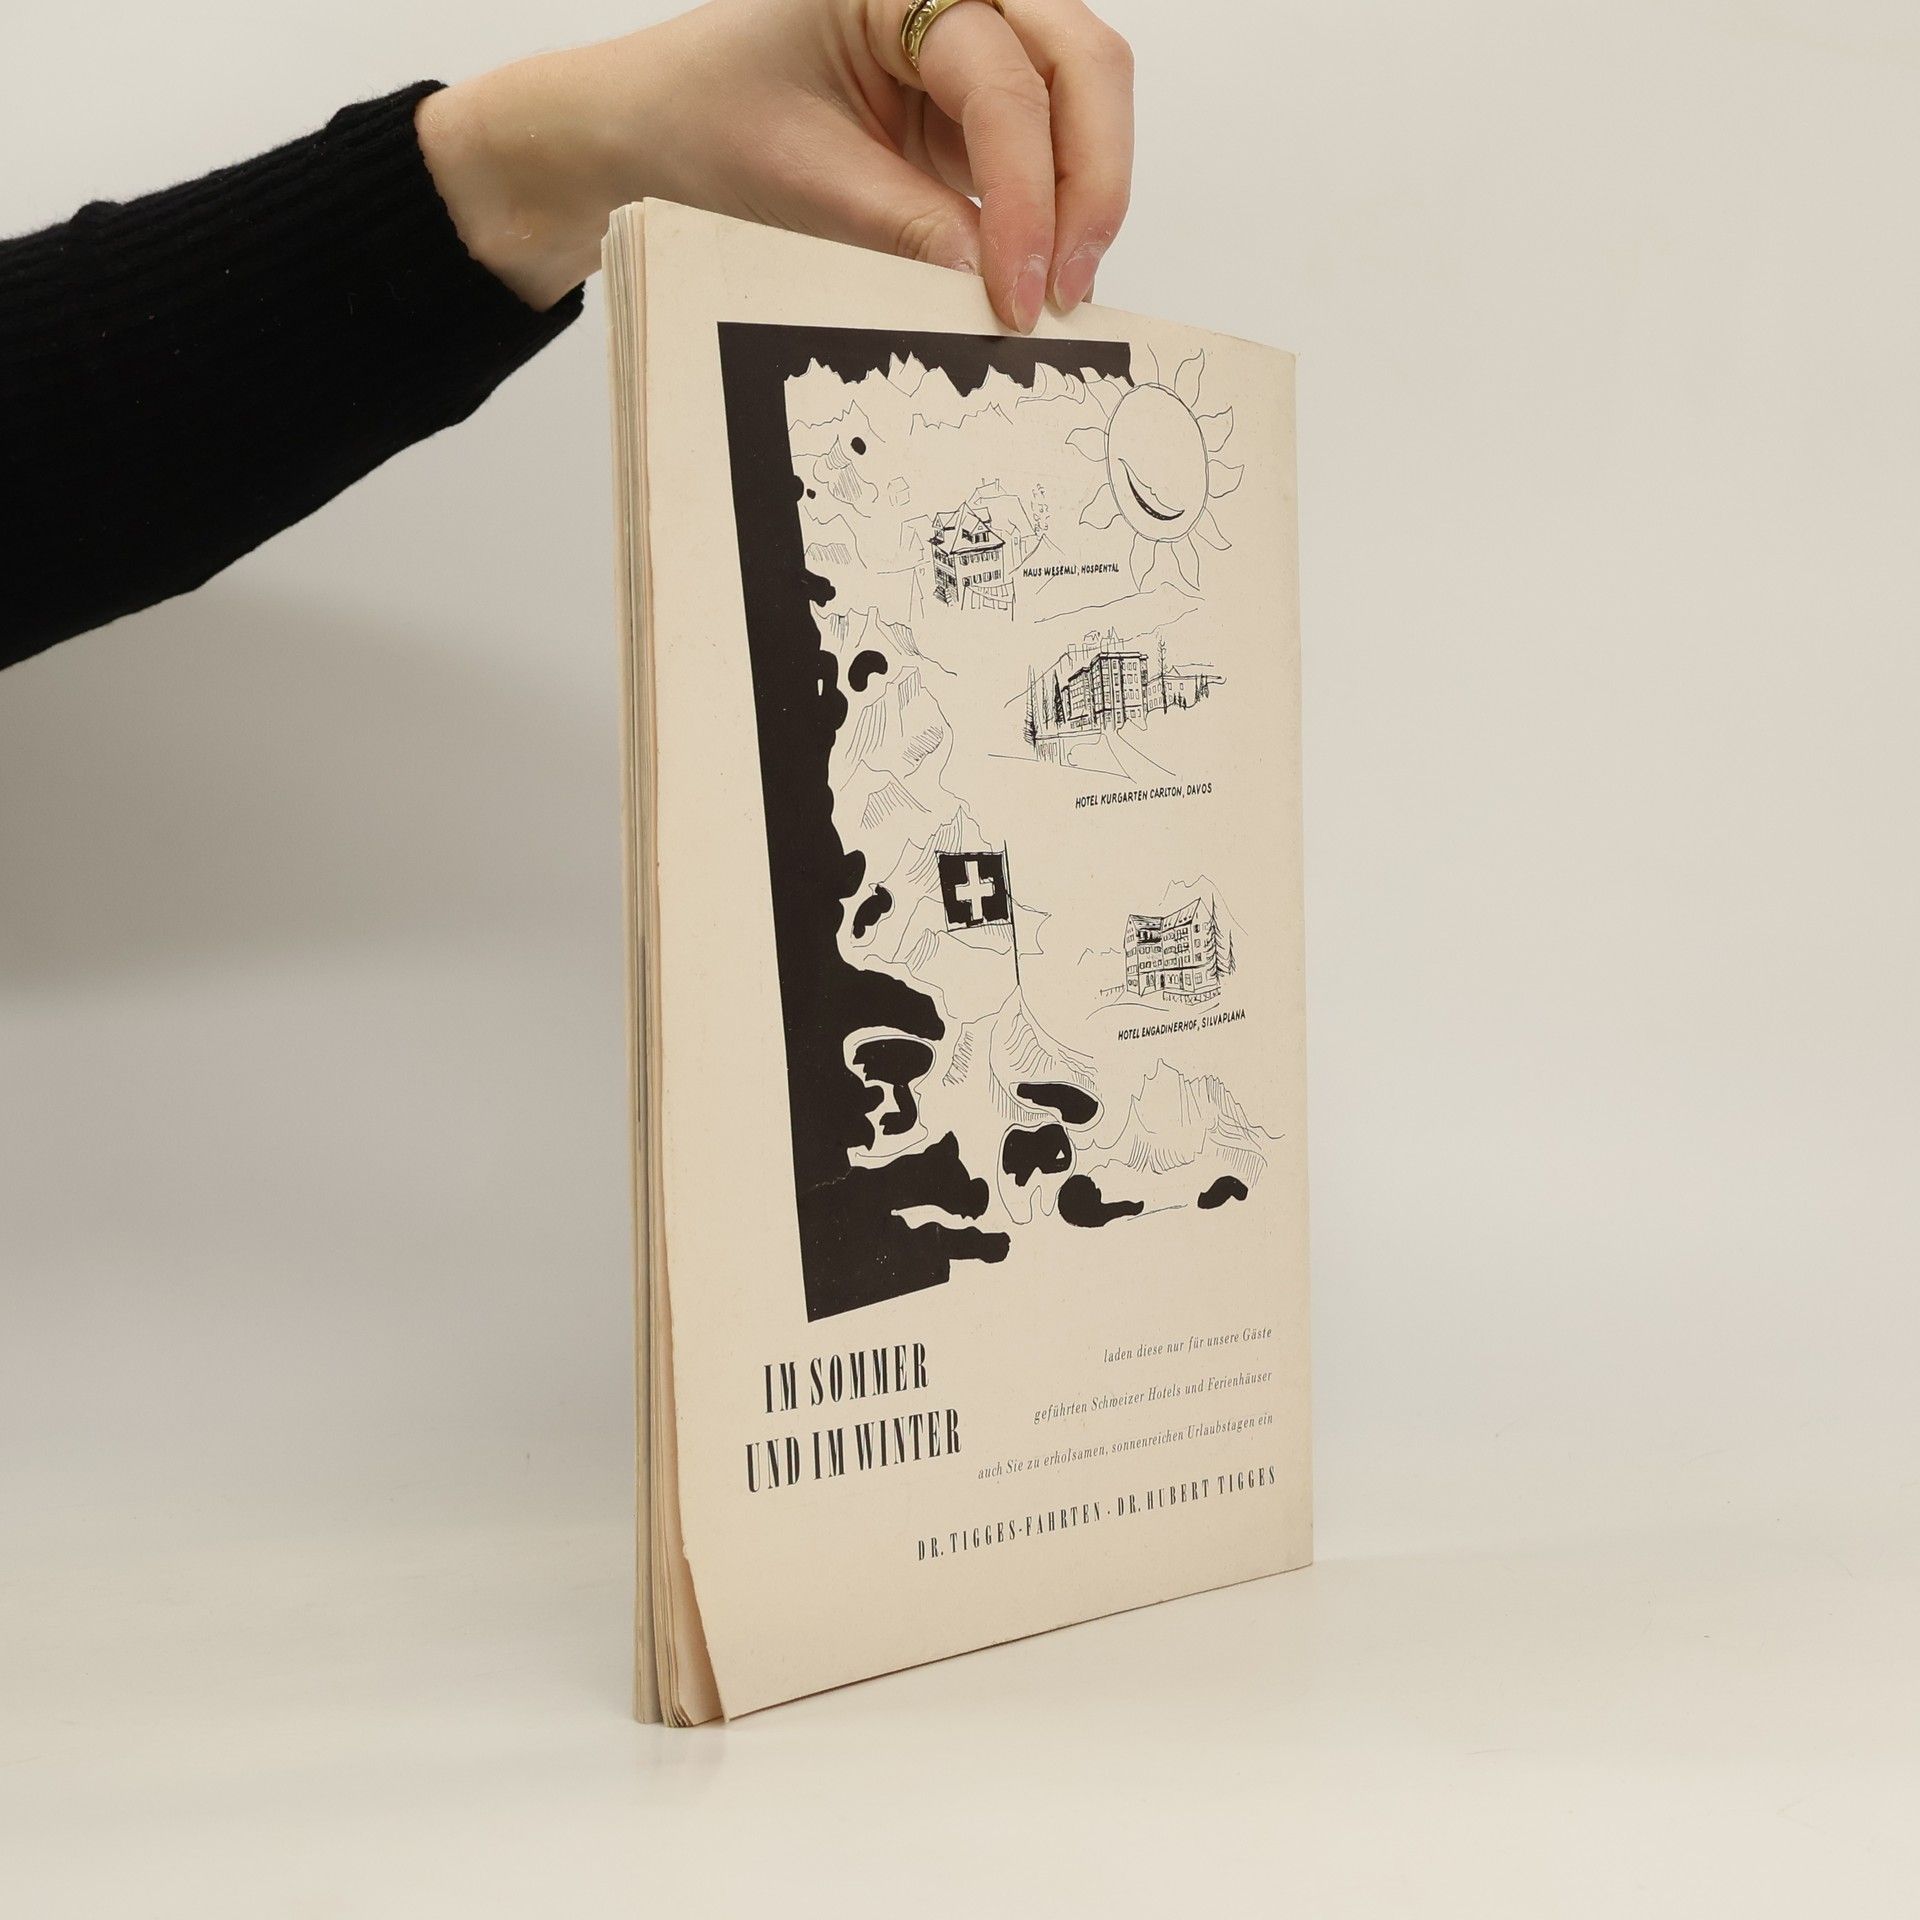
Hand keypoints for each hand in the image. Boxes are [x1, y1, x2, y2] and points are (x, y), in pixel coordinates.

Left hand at [416, 0, 1132, 330]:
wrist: (653, 128)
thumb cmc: (702, 120)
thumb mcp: (799, 182)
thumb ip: (906, 229)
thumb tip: (995, 289)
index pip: (1003, 83)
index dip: (1026, 194)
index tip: (1018, 292)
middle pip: (1081, 63)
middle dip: (1091, 180)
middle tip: (1069, 288)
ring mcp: (972, 44)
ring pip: (1083, 96)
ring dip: (1086, 193)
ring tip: (1057, 290)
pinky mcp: (973, 107)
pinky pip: (1049, 143)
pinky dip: (1056, 207)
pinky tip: (1038, 270)